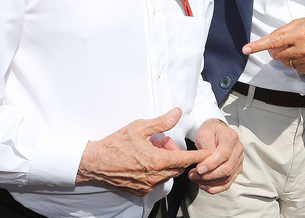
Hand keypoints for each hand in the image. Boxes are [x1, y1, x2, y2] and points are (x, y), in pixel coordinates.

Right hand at [76, 108, 211, 195]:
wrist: (95, 162)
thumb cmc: (116, 144)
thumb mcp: (139, 127)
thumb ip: (162, 122)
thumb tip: (177, 113)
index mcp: (157, 161)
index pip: (186, 159)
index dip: (199, 156)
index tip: (210, 154)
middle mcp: (155, 176)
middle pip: (178, 166)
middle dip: (175, 153)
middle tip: (161, 142)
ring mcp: (147, 186)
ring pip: (167, 174)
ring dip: (166, 162)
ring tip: (151, 149)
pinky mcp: (140, 191)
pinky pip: (156, 181)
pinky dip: (156, 171)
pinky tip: (144, 161)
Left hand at [188, 119, 242, 193]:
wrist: (215, 132)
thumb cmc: (210, 131)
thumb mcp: (204, 133)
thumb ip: (206, 147)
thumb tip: (205, 163)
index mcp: (231, 137)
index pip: (224, 153)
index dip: (212, 163)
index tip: (198, 169)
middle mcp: (238, 149)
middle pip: (227, 168)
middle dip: (208, 175)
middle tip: (193, 175)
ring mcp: (238, 160)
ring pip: (227, 177)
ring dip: (209, 182)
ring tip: (195, 178)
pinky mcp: (235, 169)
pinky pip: (228, 183)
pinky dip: (215, 187)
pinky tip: (204, 185)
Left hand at [242, 16, 304, 73]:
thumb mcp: (300, 22)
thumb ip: (283, 31)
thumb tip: (269, 41)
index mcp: (298, 34)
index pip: (273, 41)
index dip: (258, 46)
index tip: (246, 49)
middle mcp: (303, 49)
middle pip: (277, 55)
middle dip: (275, 51)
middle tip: (283, 44)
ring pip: (286, 63)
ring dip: (287, 57)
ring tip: (300, 47)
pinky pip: (296, 69)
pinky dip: (297, 62)